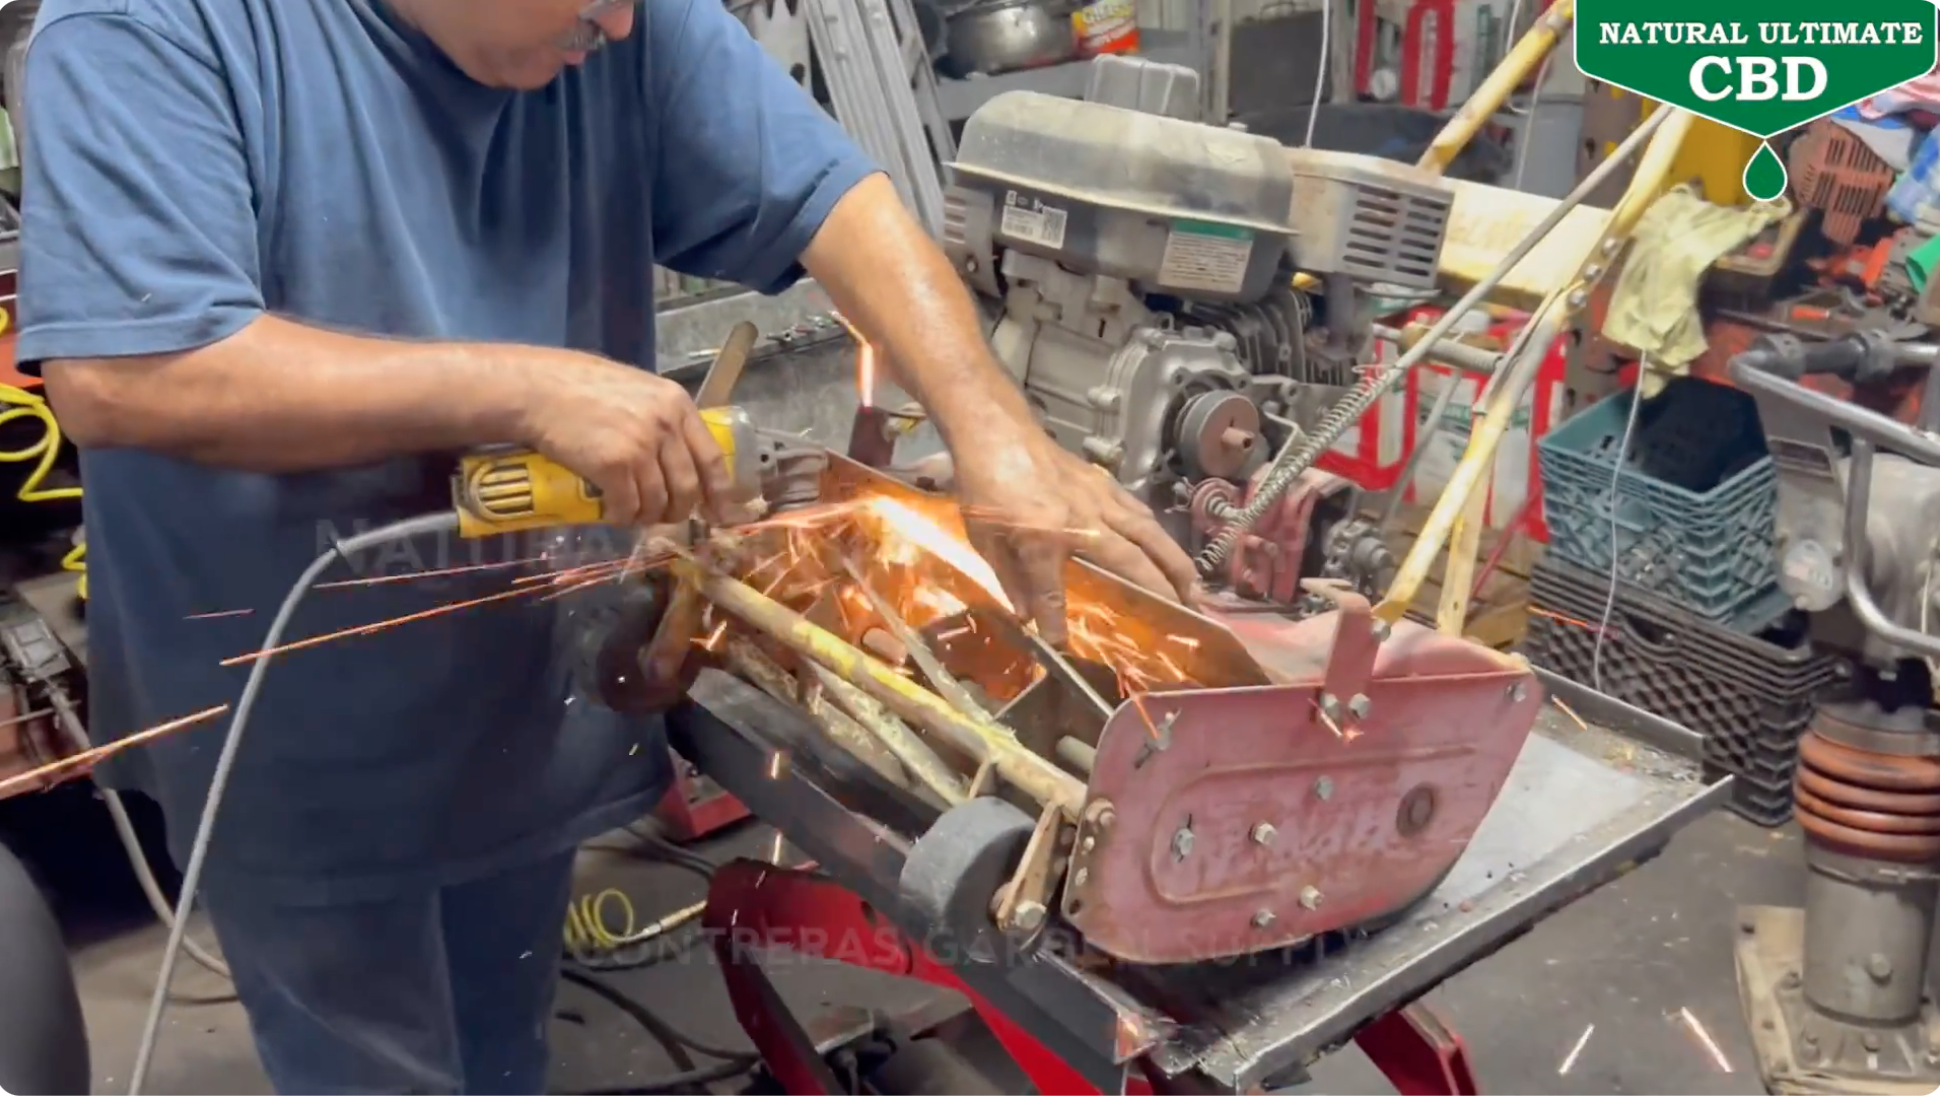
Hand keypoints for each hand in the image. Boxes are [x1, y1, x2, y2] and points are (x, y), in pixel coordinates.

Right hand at [518, 357, 731, 525]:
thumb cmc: (581, 387)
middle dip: (678, 511)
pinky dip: (623, 517)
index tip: (721, 515)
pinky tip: (614, 514)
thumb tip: (677, 459)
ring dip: (648, 516)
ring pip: (659, 502)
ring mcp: (641, 446)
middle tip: (663, 517)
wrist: (537, 388)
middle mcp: (666, 425)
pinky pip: (629, 506)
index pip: (711, 458)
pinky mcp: (613, 465)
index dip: (719, 493)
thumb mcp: (636, 391)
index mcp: (677, 404)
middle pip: (688, 487)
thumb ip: (661, 419)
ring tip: (634, 514)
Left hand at [952, 430, 1200, 644]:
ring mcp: (1099, 500)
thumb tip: (1027, 616)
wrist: (998, 432)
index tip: (1063, 646)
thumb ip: (1009, 578)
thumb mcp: (985, 537)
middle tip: (1186, 617)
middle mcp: (1082, 522)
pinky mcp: (1104, 484)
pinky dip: (1158, 534)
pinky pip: (1139, 512)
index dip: (1058, 621)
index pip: (1053, 593)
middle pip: (1131, 562)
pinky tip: (1167, 549)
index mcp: (1043, 539)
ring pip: (1148, 535)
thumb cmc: (985, 485)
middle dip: (1161, 592)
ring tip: (1194, 589)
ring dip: (1175, 563)